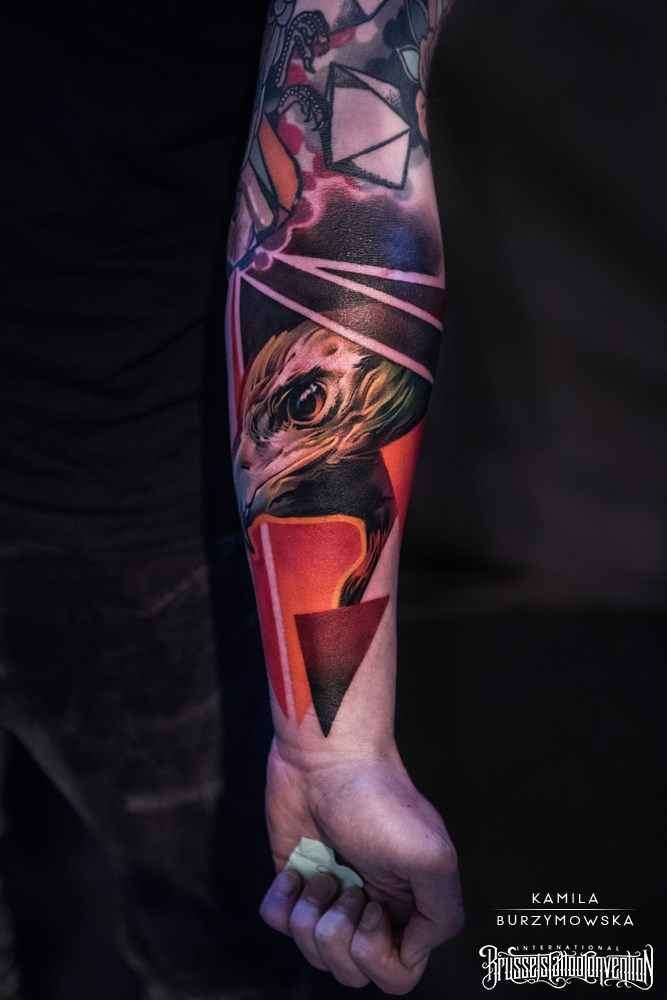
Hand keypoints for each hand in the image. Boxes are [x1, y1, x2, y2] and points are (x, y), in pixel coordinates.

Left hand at [259, 738, 463, 993]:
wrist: (325, 756)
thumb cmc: (377, 798)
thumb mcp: (432, 856)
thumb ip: (442, 916)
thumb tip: (412, 951)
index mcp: (409, 906)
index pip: (399, 974)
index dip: (379, 956)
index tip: (375, 908)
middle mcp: (370, 907)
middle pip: (351, 972)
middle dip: (339, 936)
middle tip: (348, 887)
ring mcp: (330, 895)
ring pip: (313, 953)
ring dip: (310, 916)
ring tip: (322, 874)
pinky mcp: (293, 879)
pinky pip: (278, 923)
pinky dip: (281, 901)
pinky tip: (295, 870)